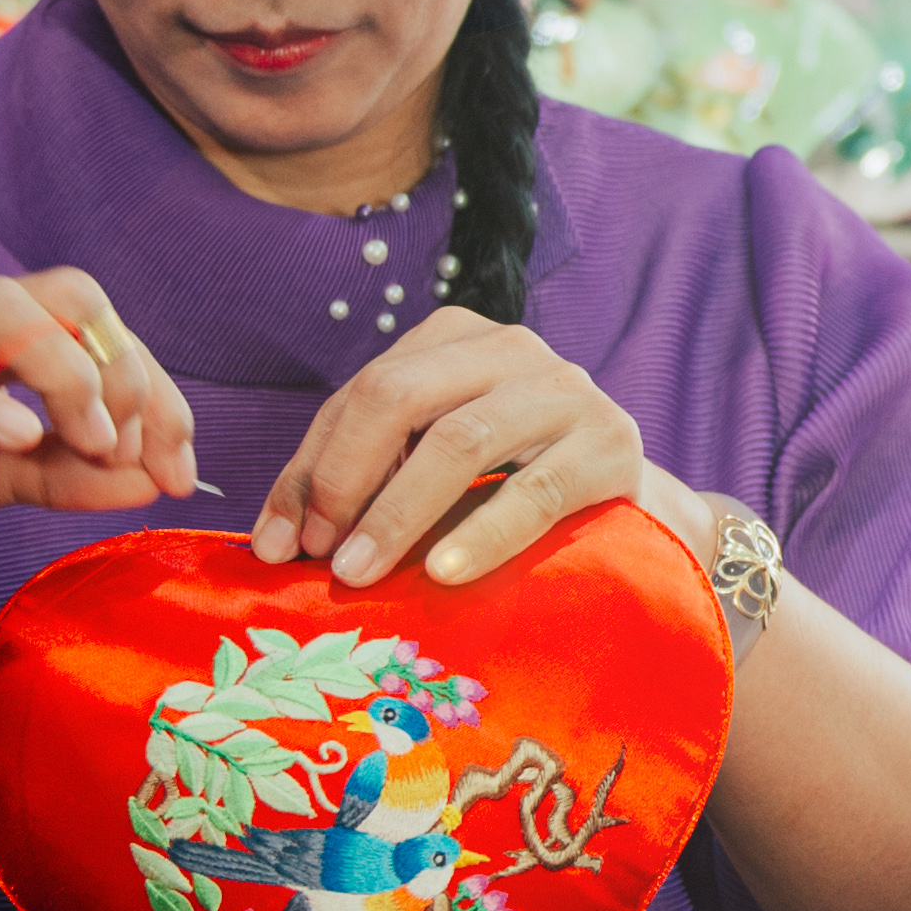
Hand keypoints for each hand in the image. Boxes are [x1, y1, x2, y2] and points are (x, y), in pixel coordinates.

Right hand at [0, 270, 200, 594]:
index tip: (183, 466)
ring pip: (0, 306)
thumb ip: (73, 476)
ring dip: (66, 371)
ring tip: (88, 441)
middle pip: (67, 291)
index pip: (102, 328)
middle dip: (123, 365)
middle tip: (135, 446)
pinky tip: (16, 445)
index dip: (159, 391)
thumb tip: (157, 477)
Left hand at [257, 305, 701, 589]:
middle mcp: (510, 347)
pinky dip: (481, 534)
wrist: (637, 509)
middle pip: (398, 396)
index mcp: (454, 338)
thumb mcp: (431, 475)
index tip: (280, 545)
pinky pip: (534, 490)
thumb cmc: (516, 489)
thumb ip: (361, 486)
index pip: (360, 393)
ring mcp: (566, 389)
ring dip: (397, 513)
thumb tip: (273, 542)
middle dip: (344, 479)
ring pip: (459, 439)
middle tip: (322, 557)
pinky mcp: (612, 445)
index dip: (310, 468)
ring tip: (361, 572)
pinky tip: (444, 572)